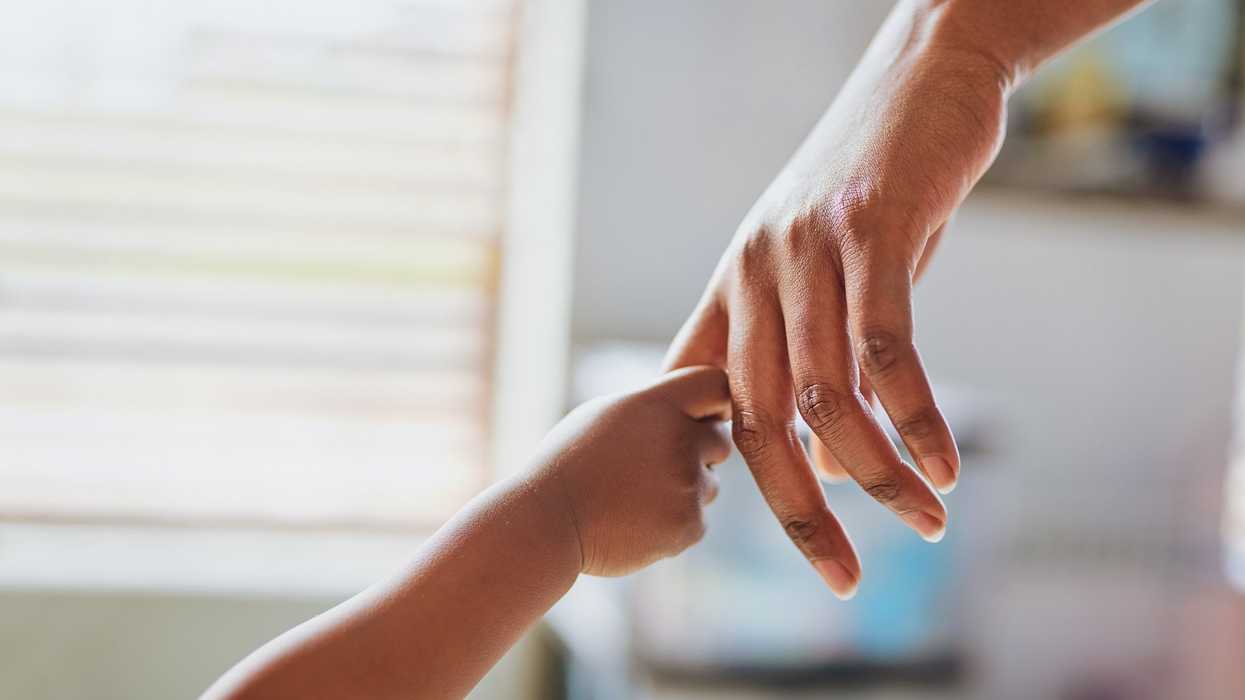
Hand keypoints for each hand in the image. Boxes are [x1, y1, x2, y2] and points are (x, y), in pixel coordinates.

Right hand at [532, 366, 731, 576]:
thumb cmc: (570, 465)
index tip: (702, 418)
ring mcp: (687, 484)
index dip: (714, 403)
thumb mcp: (604, 415)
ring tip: (635, 497)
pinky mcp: (689, 524)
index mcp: (657, 405)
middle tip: (655, 467)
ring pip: (710, 484)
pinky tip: (636, 521)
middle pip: (720, 440)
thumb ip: (653, 408)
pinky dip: (674, 524)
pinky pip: (698, 519)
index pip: (716, 385)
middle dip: (698, 453)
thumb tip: (692, 409)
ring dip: (685, 490)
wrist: (548, 521)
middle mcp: (679, 439)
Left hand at [664, 4, 1009, 596]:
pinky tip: (943, 461)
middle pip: (758, 421)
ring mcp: (808, 252)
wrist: (921, 77)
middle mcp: (756, 274)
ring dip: (876, 472)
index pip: (705, 401)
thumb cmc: (872, 188)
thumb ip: (811, 358)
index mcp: (733, 287)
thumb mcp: (824, 273)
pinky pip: (886, 350)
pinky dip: (916, 417)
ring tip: (927, 517)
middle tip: (839, 577)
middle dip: (797, 511)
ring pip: (825, 395)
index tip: (766, 529)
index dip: (725, 476)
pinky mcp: (871, 233)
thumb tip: (823, 458)